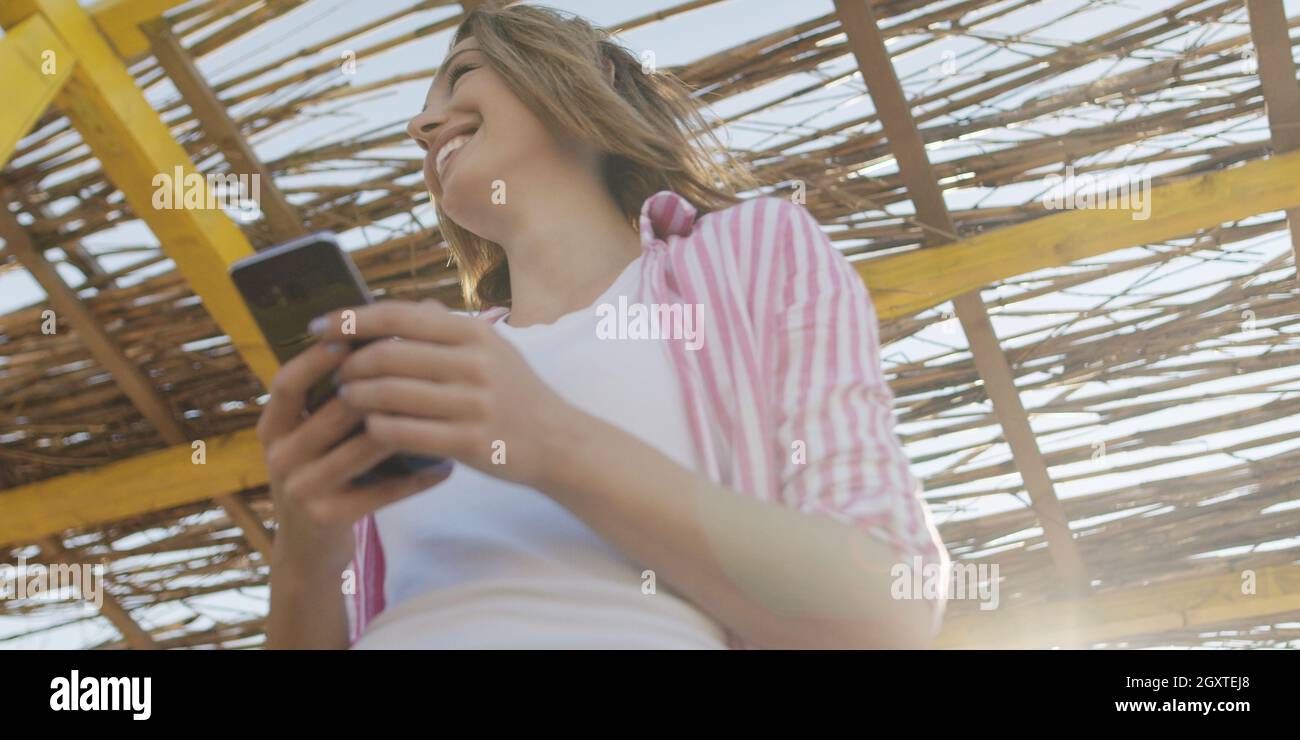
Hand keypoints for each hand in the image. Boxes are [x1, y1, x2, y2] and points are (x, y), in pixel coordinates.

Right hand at [256, 338, 452, 574]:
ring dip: (408, 428)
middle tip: (425, 369)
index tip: (352, 337)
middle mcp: (280, 456)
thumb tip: (378, 337)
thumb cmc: (326, 474)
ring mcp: (301, 489)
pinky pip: (383, 490)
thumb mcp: (316, 436)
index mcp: (274, 427)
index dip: (316, 359)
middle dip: (380, 387)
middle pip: (334, 411)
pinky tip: (446, 468)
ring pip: (362, 447)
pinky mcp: (328, 517)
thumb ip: (334, 396)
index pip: (287, 383)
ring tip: (446, 411)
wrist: (311, 549)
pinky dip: (417, 478)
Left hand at [312, 299, 580, 489]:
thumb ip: (444, 327)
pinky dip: (374, 428)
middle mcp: (474, 364)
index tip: (318, 327)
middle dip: (347, 365)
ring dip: (354, 397)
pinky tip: (368, 429)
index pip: (398, 316)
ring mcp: (472, 405)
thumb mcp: (491, 349)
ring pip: (387, 395)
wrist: (559, 442)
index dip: (350, 319)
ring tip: (345, 400)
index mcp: (474, 333)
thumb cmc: (516, 394)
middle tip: (332, 373)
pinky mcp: (467, 442)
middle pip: (385, 356)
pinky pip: (400, 432)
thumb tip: (394, 309)